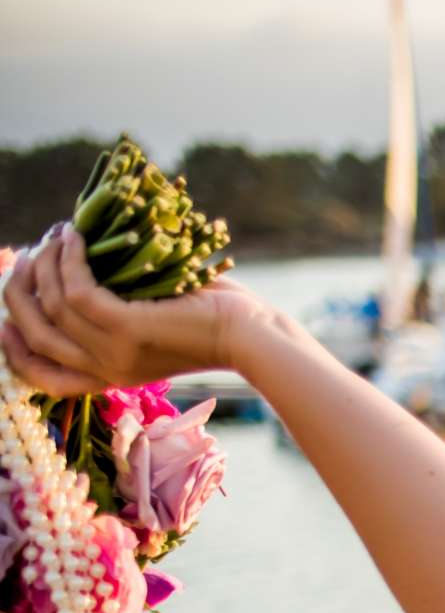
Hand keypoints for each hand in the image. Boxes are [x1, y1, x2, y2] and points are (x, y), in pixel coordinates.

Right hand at [1, 224, 265, 397]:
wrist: (251, 334)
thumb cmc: (209, 320)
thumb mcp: (150, 324)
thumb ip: (109, 315)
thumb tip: (67, 271)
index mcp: (109, 376)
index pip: (41, 376)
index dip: (13, 347)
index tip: (5, 315)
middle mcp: (106, 370)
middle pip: (34, 335)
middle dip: (18, 291)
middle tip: (28, 255)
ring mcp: (115, 352)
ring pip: (50, 305)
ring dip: (45, 263)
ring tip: (55, 236)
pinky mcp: (128, 328)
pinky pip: (75, 290)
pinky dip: (69, 258)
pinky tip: (75, 236)